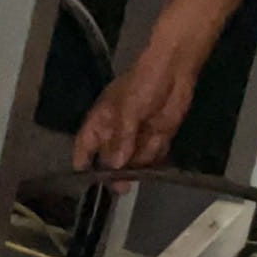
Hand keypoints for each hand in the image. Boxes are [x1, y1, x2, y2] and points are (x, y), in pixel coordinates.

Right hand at [73, 46, 196, 176]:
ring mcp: (136, 138)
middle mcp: (115, 134)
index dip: (82, 164)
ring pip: (133, 162)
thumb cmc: (143, 84)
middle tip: (123, 185)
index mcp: (100, 123)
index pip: (84, 147)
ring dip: (142, 159)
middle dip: (116, 172)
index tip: (86, 181)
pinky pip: (152, 157)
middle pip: (109, 162)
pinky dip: (157, 153)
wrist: (174, 71)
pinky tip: (161, 136)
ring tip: (152, 136)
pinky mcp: (155, 139)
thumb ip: (122, 138)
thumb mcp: (128, 109)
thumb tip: (116, 164)